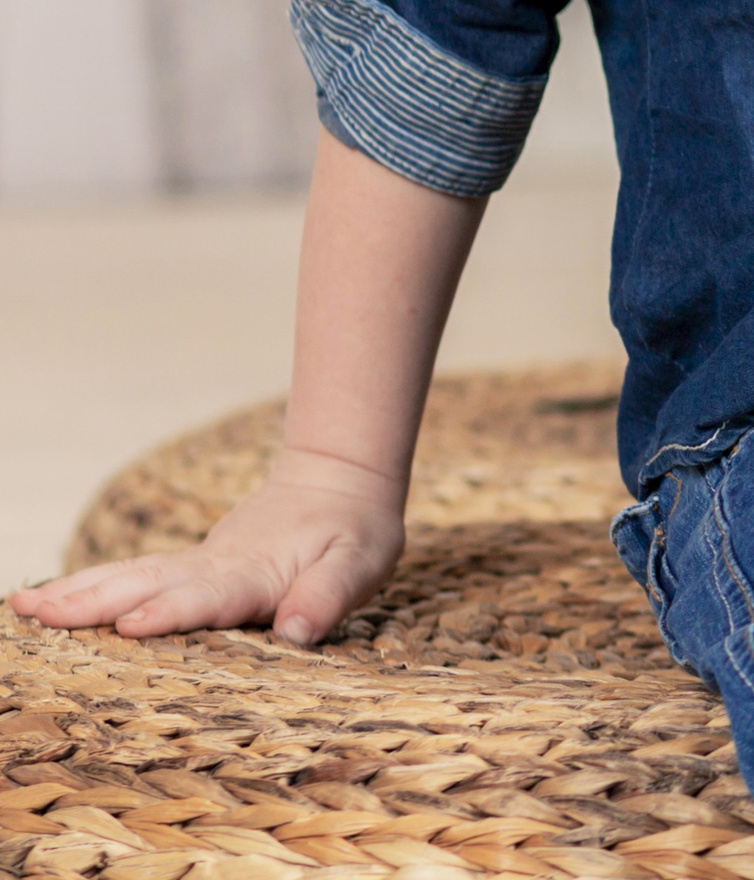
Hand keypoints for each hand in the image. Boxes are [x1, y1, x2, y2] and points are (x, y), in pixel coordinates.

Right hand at [9, 446, 404, 646]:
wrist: (340, 478)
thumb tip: (298, 632)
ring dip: (79, 592)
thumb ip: (329, 595)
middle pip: (150, 583)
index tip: (131, 623)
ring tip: (23, 604)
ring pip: (132, 575)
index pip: (211, 595)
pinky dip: (90, 588)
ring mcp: (198, 563)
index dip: (174, 610)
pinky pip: (134, 577)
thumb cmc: (356, 529)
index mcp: (257, 572)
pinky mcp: (189, 567)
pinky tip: (49, 601)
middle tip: (36, 612)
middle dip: (95, 601)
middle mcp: (217, 566)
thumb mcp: (362, 561)